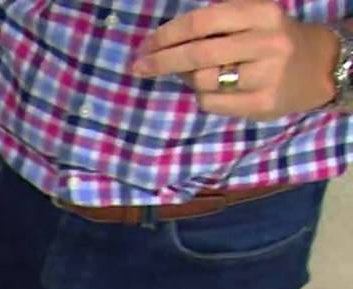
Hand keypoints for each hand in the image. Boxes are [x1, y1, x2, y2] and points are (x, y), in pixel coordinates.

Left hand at [131, 0, 340, 120]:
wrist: (320, 67)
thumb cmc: (272, 39)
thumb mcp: (251, 18)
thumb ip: (214, 24)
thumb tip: (159, 43)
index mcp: (261, 14)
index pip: (201, 23)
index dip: (167, 35)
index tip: (145, 45)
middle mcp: (267, 43)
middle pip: (197, 55)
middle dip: (160, 61)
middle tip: (138, 66)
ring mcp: (267, 76)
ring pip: (202, 81)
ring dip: (186, 79)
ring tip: (193, 74)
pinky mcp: (263, 104)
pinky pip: (212, 102)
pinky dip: (202, 96)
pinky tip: (214, 89)